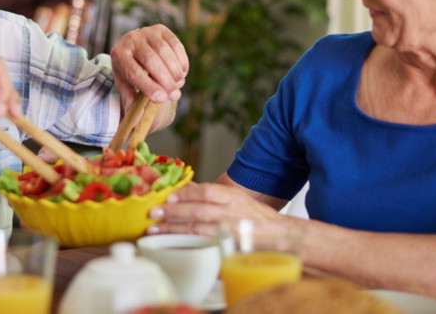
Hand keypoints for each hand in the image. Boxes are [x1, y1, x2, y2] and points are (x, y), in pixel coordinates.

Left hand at [110, 25, 188, 105]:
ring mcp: (146, 32)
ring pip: (165, 51)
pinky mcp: (161, 29)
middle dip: (165, 80)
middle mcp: (130, 39)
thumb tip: (139, 116)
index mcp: (118, 55)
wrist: (133, 49)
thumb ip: (131, 99)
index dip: (149, 86)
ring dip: (175, 71)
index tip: (162, 99)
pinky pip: (175, 44)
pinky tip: (183, 73)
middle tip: (175, 96)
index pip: (134, 72)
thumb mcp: (126, 85)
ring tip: (179, 85)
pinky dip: (181, 60)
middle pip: (151, 60)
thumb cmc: (129, 71)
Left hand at [147, 182, 280, 236]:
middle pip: (199, 209)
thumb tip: (187, 188)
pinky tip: (173, 245)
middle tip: (153, 212)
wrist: (282, 237)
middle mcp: (233, 212)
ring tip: (155, 230)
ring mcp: (232, 231)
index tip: (168, 195)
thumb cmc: (256, 218)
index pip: (207, 190)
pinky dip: (188, 244)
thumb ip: (214, 195)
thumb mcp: (237, 199)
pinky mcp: (231, 247)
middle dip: (174, 210)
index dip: (186, 192)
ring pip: (198, 228)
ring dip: (175, 229)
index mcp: (233, 197)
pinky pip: (205, 246)